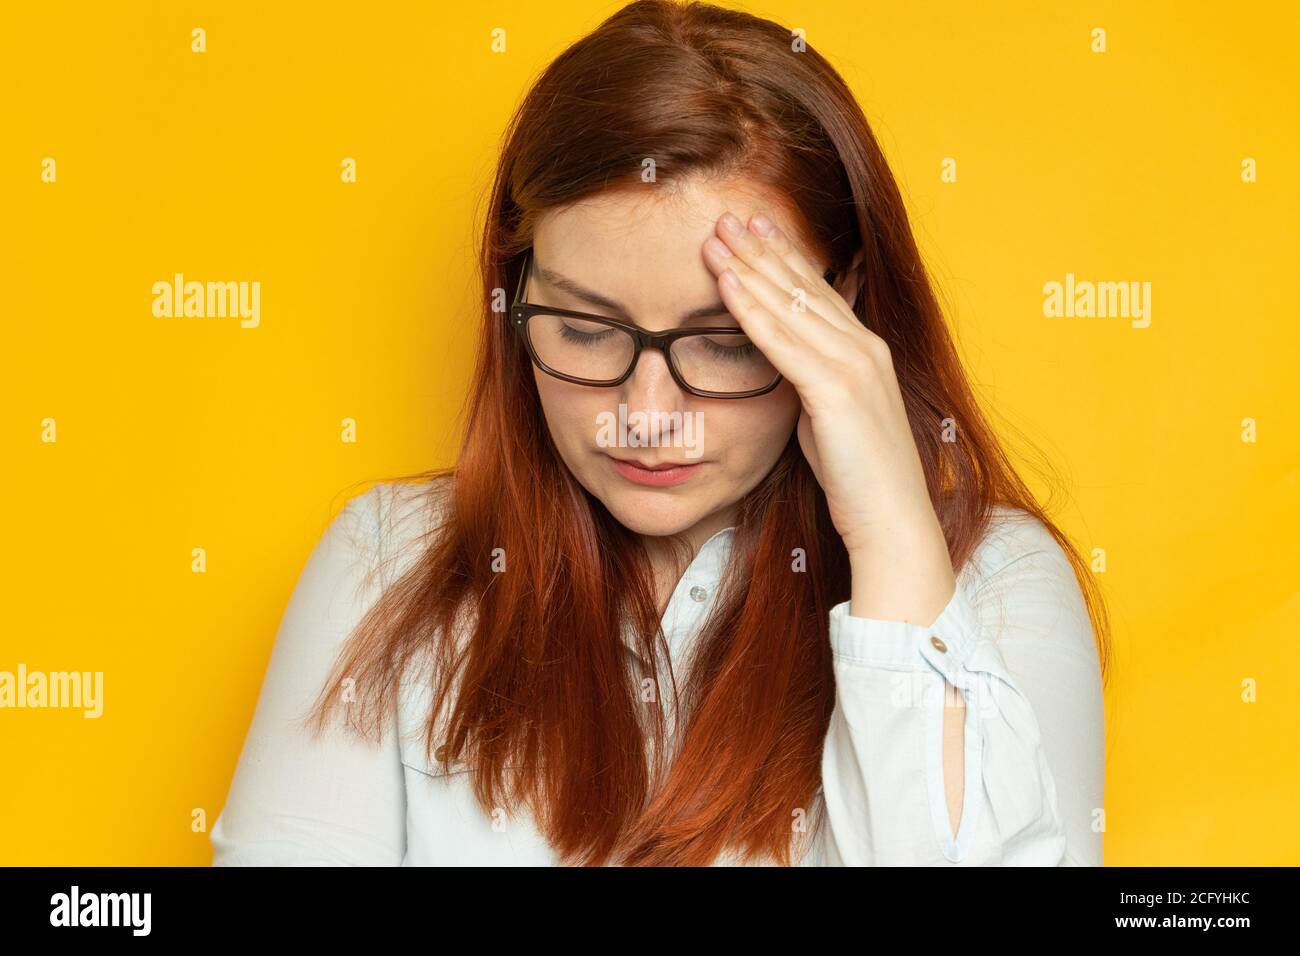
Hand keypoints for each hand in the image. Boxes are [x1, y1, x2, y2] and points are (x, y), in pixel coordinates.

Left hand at [702, 209, 954, 621]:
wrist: (892, 524)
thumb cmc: (859, 483)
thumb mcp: (829, 423)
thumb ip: (811, 389)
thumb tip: (785, 375)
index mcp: (866, 354)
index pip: (819, 293)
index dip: (785, 258)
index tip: (756, 229)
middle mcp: (864, 349)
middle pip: (804, 286)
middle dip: (762, 248)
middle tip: (727, 215)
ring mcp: (854, 366)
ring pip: (790, 304)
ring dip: (749, 266)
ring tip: (715, 236)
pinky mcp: (836, 390)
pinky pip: (782, 340)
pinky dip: (751, 308)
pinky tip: (726, 282)